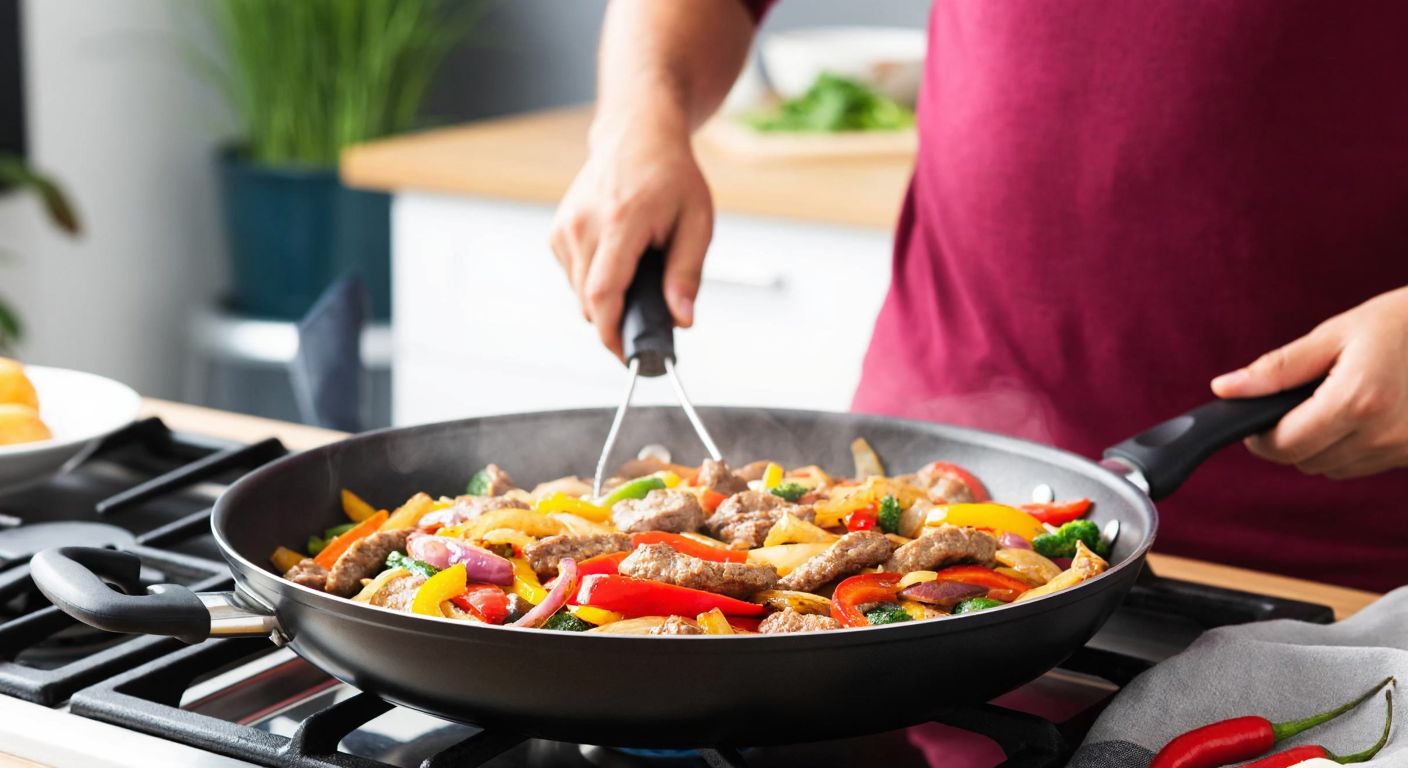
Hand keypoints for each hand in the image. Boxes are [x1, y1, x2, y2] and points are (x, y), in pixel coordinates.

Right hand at [550, 110, 712, 358]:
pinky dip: (593, 281)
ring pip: (578, 292)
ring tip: (636, 277)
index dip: (611, 334)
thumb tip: (682, 319)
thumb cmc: (670, 174)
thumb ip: (687, 274)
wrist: (636, 134)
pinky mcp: (557, 230)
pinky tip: (616, 260)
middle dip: (615, 321)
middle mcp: (584, 224)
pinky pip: (572, 276)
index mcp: (620, 221)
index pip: (603, 293)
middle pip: (589, 301)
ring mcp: (565, 226)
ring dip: (605, 300)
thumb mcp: (697, 222)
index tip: (625, 356)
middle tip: (647, 320)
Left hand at [1211, 285, 1407, 478]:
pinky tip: (1357, 416)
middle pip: (1305, 462)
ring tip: (1328, 404)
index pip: (1285, 444)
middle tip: (1289, 406)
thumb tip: (1225, 389)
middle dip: (1286, 440)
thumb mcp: (1335, 334)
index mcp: (1356, 401)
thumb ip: (1277, 368)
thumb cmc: (1403, 323)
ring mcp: (1403, 449)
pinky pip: (1363, 466)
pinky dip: (1347, 449)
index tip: (1252, 421)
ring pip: (1331, 469)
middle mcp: (1382, 434)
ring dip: (1317, 447)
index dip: (1259, 437)